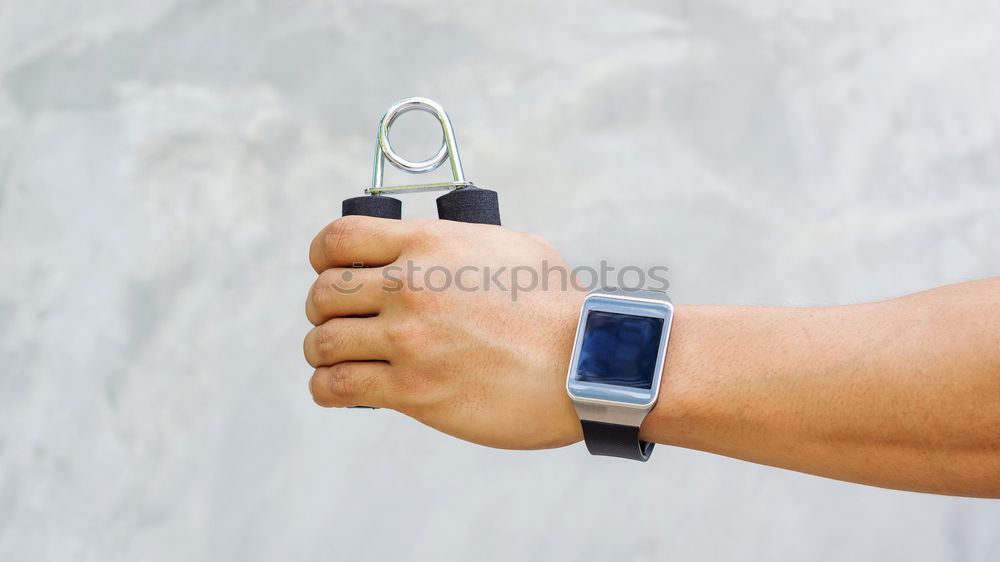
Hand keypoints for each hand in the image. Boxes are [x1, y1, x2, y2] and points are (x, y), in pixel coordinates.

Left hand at [304, 216, 586, 448]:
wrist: (587, 363)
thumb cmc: (558, 307)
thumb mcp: (511, 248)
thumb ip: (460, 244)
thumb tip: (435, 249)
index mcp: (429, 245)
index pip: (339, 239)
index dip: (322, 256)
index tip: (329, 270)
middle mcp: (410, 287)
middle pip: (323, 293)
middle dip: (323, 310)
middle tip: (341, 323)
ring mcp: (409, 339)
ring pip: (324, 343)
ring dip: (324, 352)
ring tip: (338, 359)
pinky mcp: (413, 390)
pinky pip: (337, 387)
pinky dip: (327, 388)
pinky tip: (338, 389)